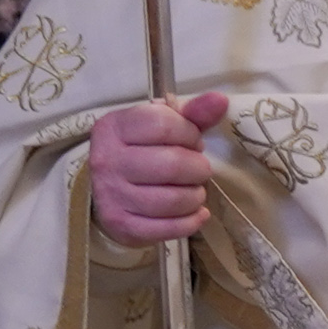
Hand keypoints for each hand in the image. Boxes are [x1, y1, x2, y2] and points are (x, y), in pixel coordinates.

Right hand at [90, 93, 226, 246]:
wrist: (109, 191)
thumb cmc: (143, 151)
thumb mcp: (165, 126)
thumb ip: (193, 113)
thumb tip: (220, 100)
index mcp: (114, 128)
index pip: (164, 125)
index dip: (189, 133)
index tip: (190, 141)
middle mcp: (107, 160)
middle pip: (173, 164)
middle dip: (198, 168)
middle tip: (197, 169)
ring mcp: (111, 195)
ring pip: (174, 199)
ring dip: (196, 196)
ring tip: (193, 190)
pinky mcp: (121, 225)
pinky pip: (169, 228)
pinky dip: (191, 221)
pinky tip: (195, 212)